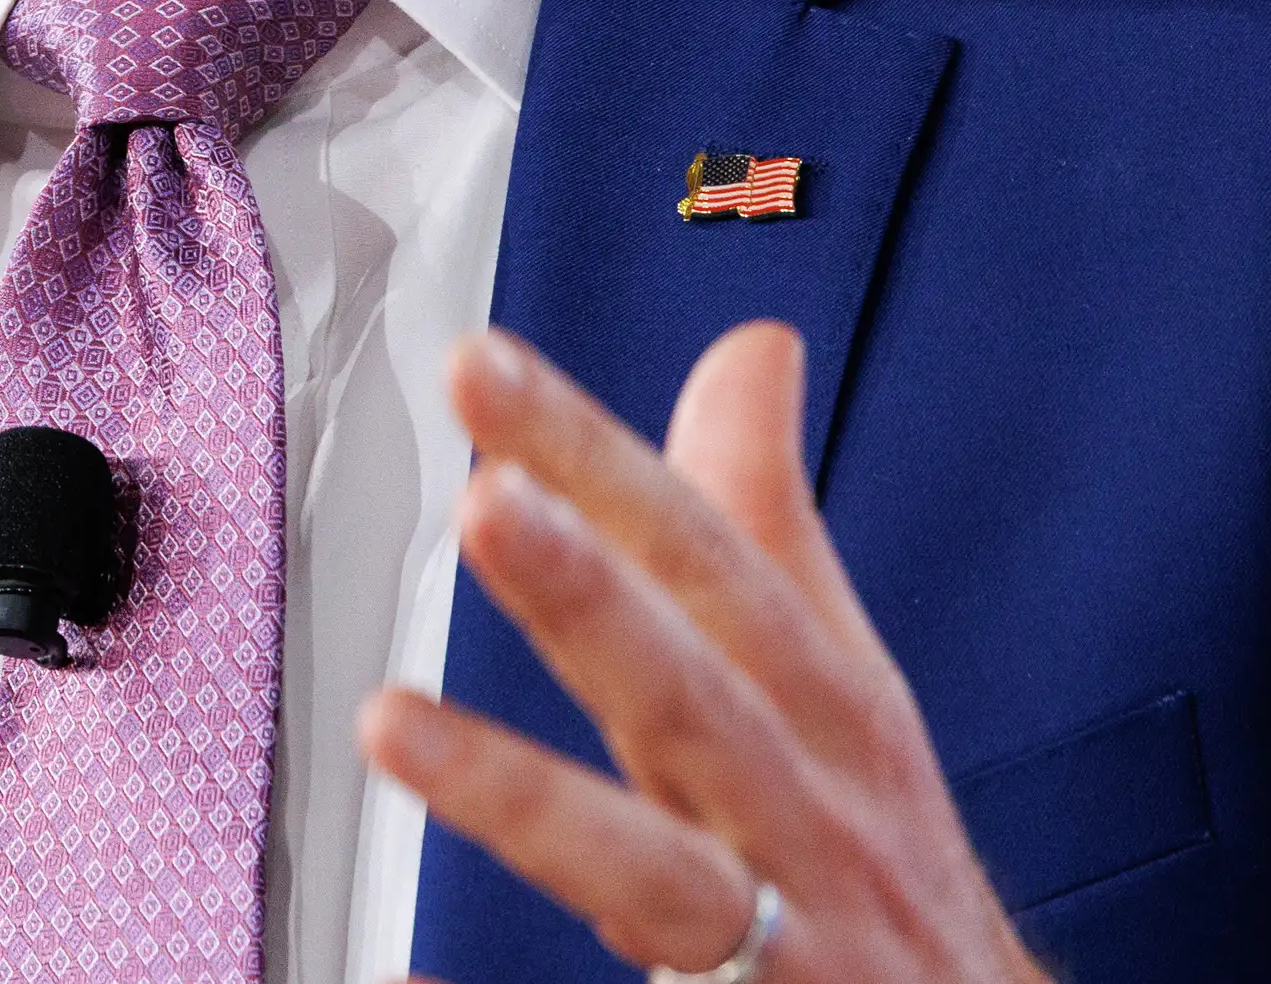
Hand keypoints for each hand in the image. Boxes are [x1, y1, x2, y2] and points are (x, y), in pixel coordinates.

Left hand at [363, 323, 1045, 982]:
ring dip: (525, 798)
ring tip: (388, 723)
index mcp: (826, 715)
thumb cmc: (882, 864)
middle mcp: (805, 824)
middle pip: (695, 699)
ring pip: (653, 875)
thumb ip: (767, 522)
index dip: (595, 459)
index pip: (707, 559)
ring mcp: (779, 950)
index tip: (479, 366)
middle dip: (597, 603)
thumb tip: (750, 346)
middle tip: (486, 504)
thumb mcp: (843, 688)